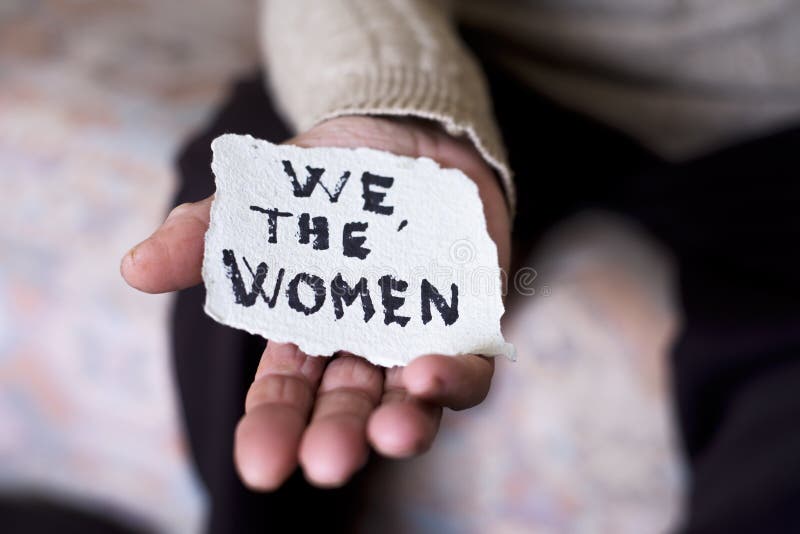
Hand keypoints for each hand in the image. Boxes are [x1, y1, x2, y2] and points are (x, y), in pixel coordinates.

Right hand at [121, 116, 510, 488]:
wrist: (405, 135)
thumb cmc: (326, 182)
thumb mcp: (259, 201)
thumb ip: (204, 235)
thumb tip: (134, 269)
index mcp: (308, 331)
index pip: (286, 393)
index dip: (273, 428)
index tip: (260, 466)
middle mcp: (364, 345)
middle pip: (347, 408)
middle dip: (335, 438)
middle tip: (326, 464)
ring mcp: (419, 334)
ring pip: (411, 399)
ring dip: (403, 422)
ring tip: (391, 435)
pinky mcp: (470, 317)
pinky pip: (471, 362)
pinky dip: (456, 377)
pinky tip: (433, 375)